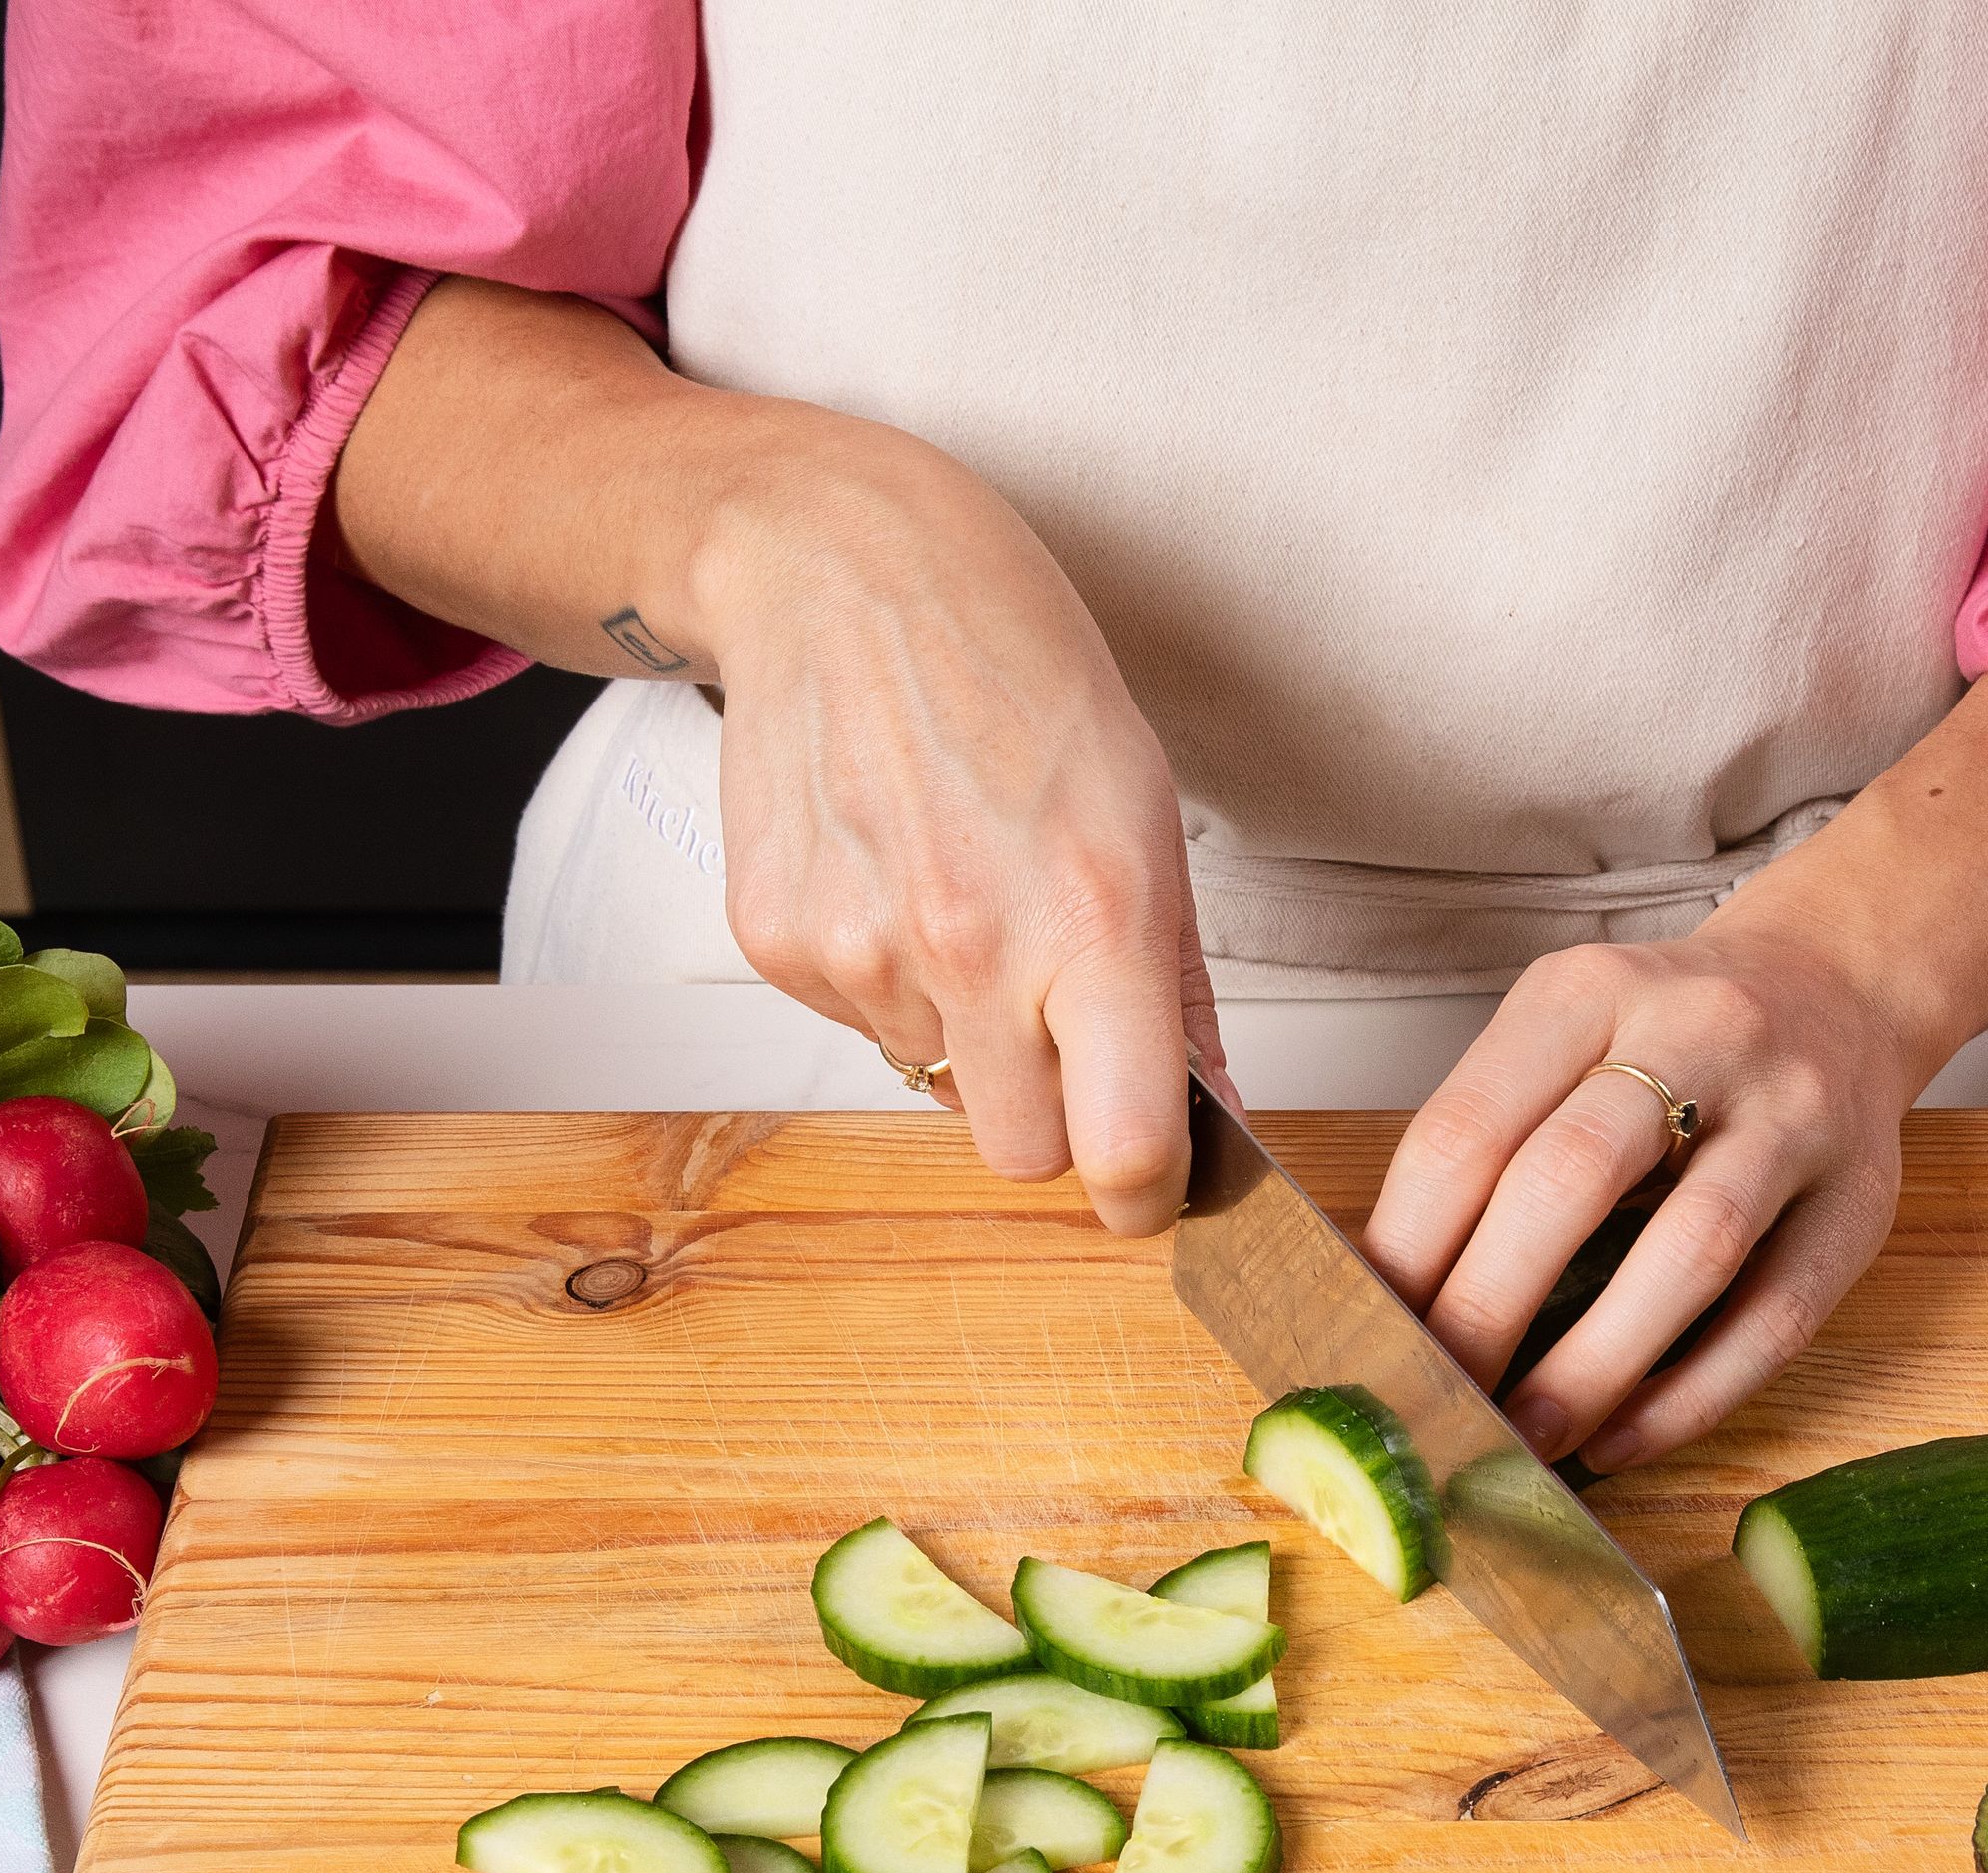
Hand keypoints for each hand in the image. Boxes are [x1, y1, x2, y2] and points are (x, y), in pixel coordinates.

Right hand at [333, 283, 1218, 1235]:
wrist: (839, 568)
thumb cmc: (1012, 664)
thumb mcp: (1145, 808)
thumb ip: (1176, 985)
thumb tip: (1209, 1109)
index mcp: (1095, 919)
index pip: (1124, 1151)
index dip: (1146, 1190)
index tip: (1151, 1179)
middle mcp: (973, 947)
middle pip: (1023, 1155)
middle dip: (1052, 1116)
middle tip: (1057, 1019)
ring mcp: (861, 950)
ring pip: (938, 1085)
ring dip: (962, 1027)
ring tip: (964, 893)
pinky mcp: (778, 941)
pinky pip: (860, 1027)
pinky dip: (885, 979)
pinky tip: (894, 871)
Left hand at [1359, 917, 1927, 1472]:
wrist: (1837, 984)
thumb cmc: (1668, 1041)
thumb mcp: (1567, 1035)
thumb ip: (1491, 1138)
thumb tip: (1395, 1294)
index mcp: (1589, 992)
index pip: (1470, 1126)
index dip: (1408, 1245)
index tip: (1372, 1332)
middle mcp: (1699, 1034)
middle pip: (1571, 1179)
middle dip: (1486, 1307)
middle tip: (1439, 1396)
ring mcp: (1794, 1114)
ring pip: (1691, 1251)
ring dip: (1595, 1363)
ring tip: (1528, 1436)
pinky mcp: (1861, 1199)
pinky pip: (1777, 1314)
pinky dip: (1693, 1392)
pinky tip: (1624, 1437)